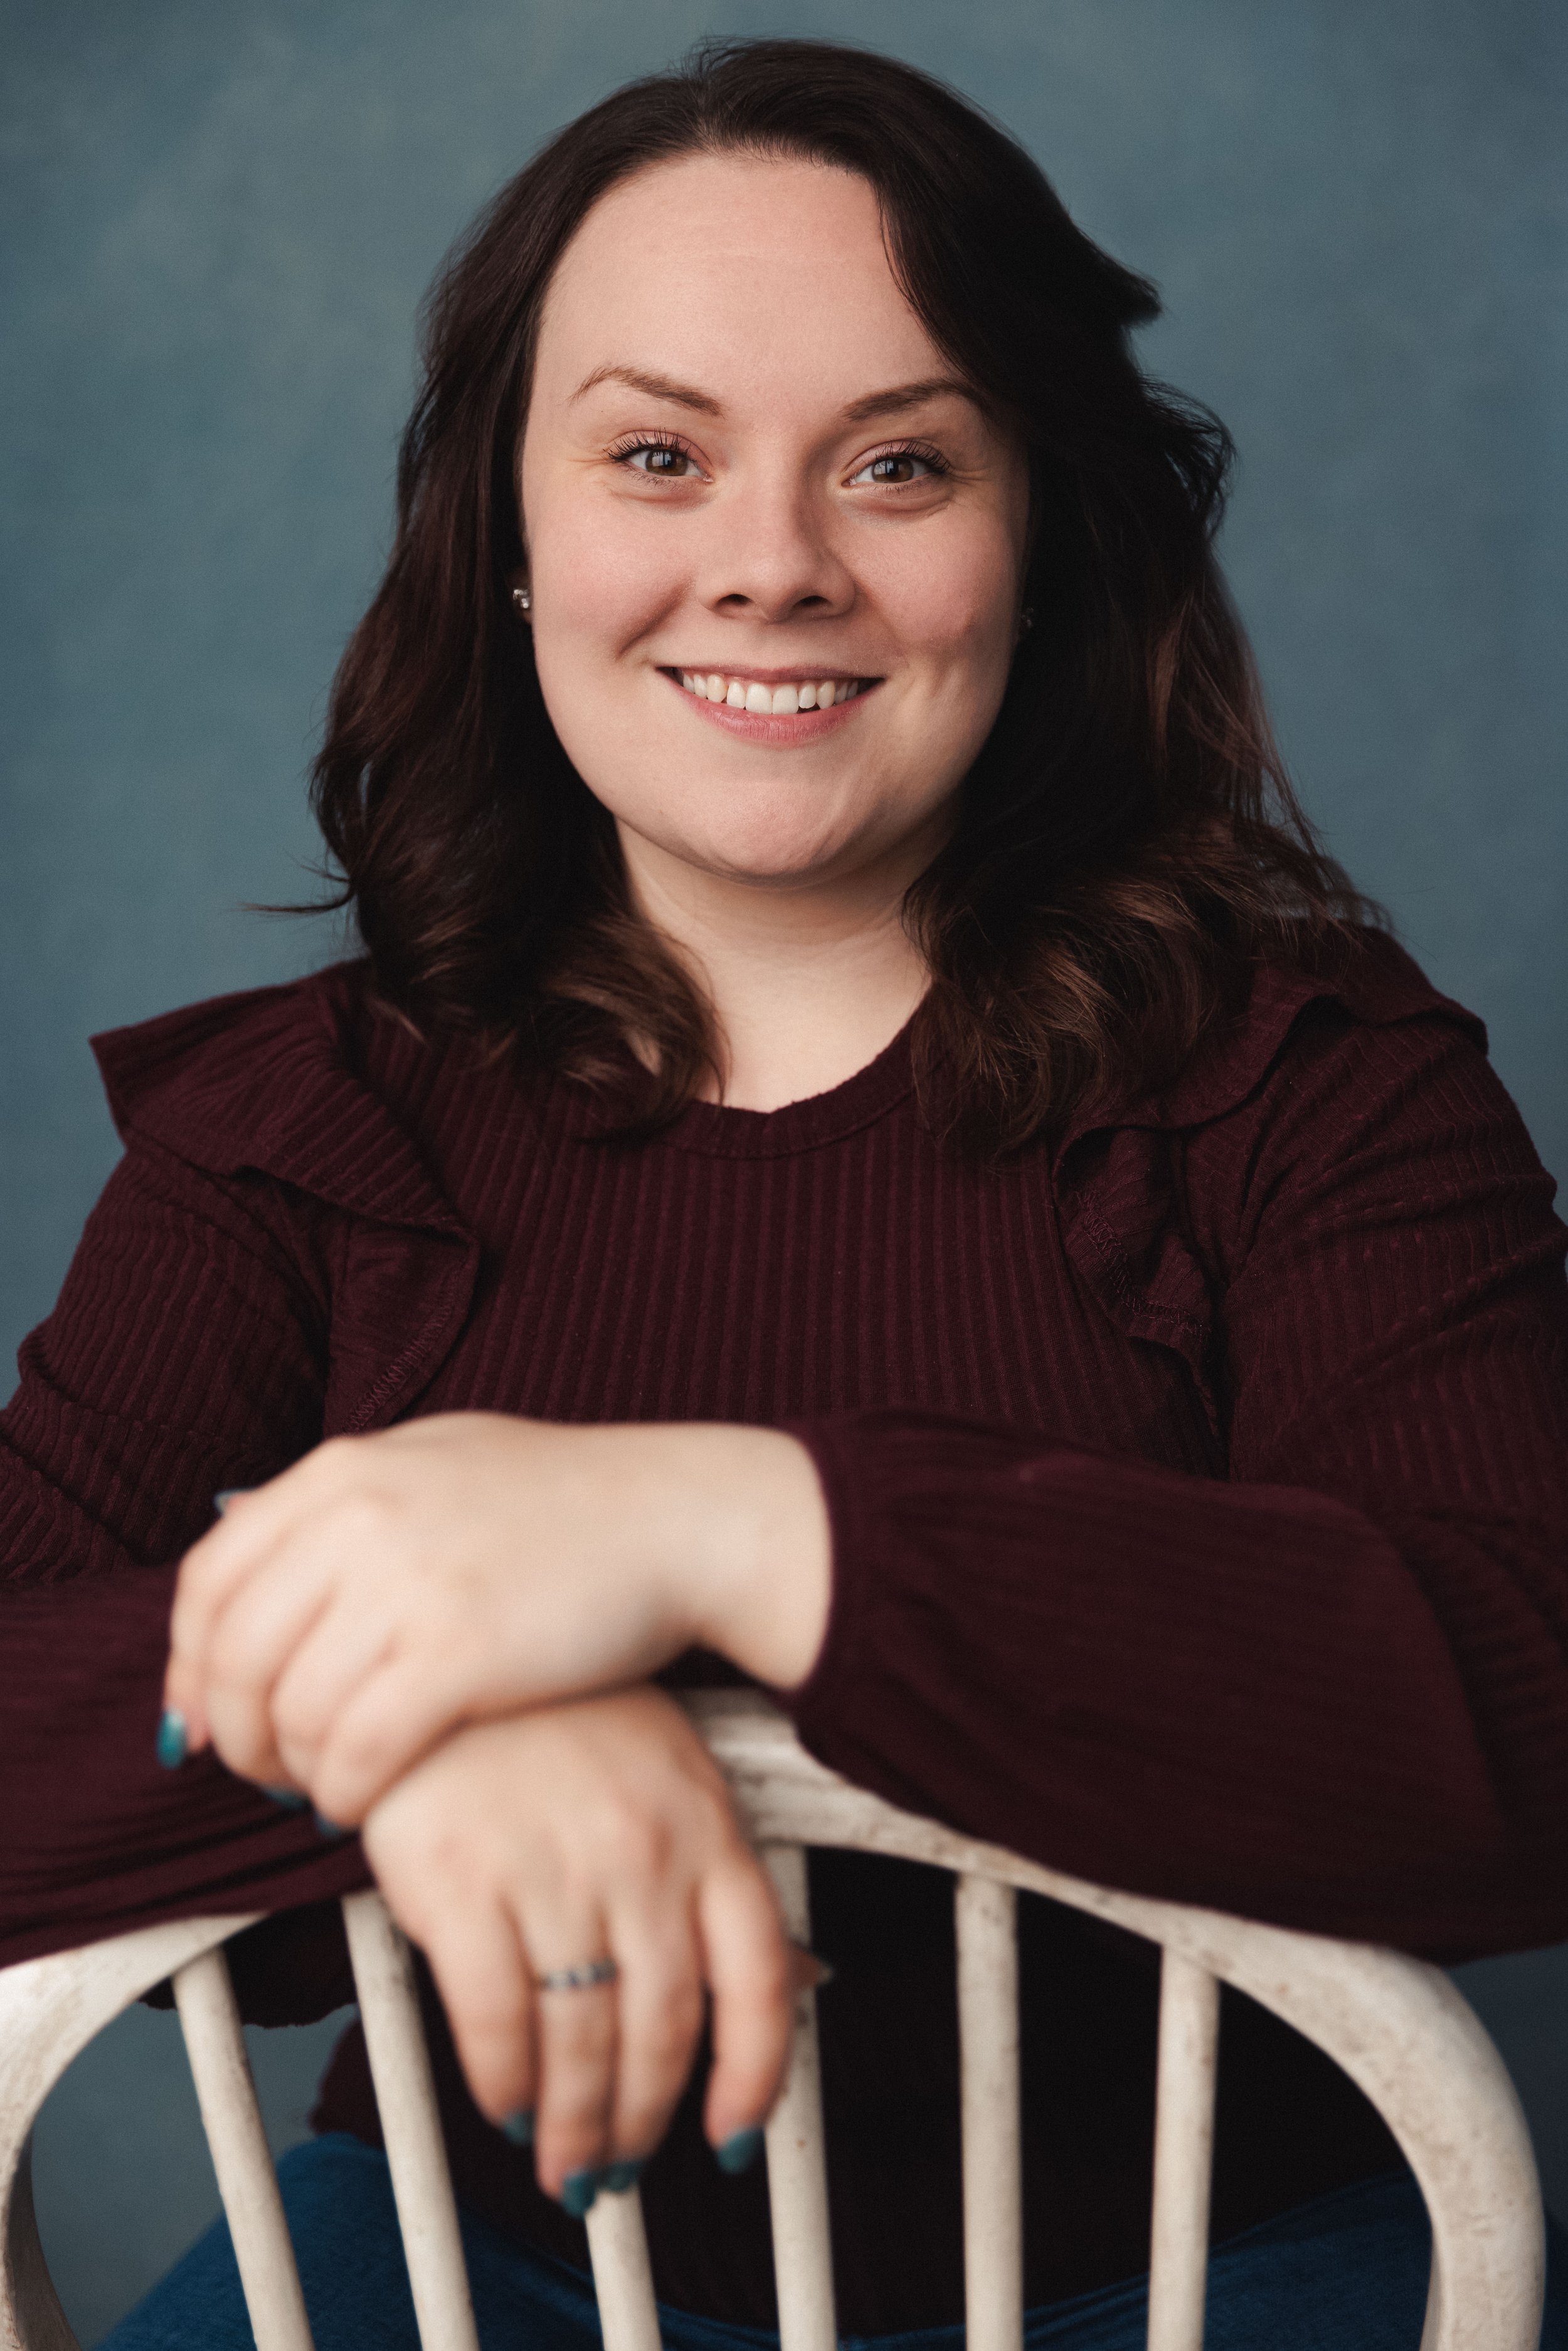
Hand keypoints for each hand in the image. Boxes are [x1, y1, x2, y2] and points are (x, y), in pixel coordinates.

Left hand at [164, 1413, 830, 1822]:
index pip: (209, 1580)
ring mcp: (406, 1585)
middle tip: (263, 1773)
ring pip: (291, 1716)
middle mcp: (358, 1518)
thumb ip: (339, 1506)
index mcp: (343, 1469)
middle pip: (235, 1656)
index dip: (190, 1664)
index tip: (202, 1718)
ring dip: (294, 1773)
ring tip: (325, 1788)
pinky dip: (345, 1795)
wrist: (676, 1517)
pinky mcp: (459, 1656)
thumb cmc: (562, 1502)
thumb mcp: (434, 1460)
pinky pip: (358, 1754)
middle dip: (234, 1735)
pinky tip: (366, 1803)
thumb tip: (245, 1572)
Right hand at [361, 1686, 798, 2203]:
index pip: (757, 1977)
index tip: (732, 2142)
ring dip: (577, 2122)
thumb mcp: (665, 1776)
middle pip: (663, 2028)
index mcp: (705, 1827)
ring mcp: (552, 1866)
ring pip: (583, 2040)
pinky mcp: (460, 1881)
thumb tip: (796, 1984)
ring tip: (567, 2162)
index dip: (754, 2076)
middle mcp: (641, 1853)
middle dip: (644, 2122)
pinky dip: (504, 2081)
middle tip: (618, 2169)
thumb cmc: (556, 1719)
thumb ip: (715, 1879)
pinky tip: (505, 2103)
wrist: (445, 1645)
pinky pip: (496, 2019)